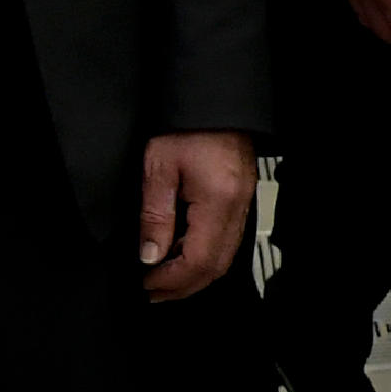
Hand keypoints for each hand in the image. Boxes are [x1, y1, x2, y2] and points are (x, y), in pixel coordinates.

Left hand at [138, 129, 257, 298]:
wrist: (213, 99)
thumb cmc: (184, 126)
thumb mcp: (158, 168)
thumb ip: (155, 215)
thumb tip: (150, 256)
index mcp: (218, 201)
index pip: (199, 260)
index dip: (172, 280)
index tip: (146, 284)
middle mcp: (238, 208)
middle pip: (216, 266)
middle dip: (184, 286)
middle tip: (153, 292)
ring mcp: (244, 204)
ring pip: (225, 257)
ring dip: (195, 275)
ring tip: (164, 280)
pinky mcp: (241, 199)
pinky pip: (227, 241)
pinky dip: (204, 257)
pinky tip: (181, 255)